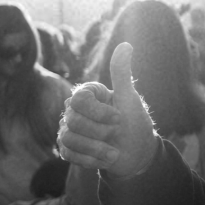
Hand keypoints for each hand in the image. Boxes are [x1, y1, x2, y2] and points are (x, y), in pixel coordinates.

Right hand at [58, 42, 158, 176]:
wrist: (137, 153)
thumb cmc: (135, 123)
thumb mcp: (129, 99)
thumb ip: (122, 73)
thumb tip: (125, 45)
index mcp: (89, 95)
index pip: (79, 99)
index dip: (98, 112)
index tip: (119, 118)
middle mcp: (75, 110)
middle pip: (73, 120)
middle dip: (100, 132)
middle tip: (117, 133)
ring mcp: (69, 129)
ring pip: (69, 138)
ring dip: (96, 149)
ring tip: (114, 151)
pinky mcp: (68, 148)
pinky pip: (67, 153)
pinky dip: (89, 159)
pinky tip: (105, 159)